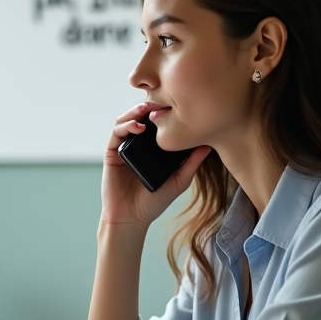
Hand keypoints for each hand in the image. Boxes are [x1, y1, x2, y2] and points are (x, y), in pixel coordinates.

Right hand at [101, 102, 211, 228]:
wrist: (132, 218)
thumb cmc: (154, 201)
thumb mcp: (179, 180)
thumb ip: (191, 163)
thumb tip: (208, 145)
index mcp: (152, 148)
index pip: (157, 124)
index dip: (164, 113)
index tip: (177, 106)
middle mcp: (138, 144)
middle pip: (141, 117)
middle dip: (150, 106)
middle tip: (161, 101)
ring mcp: (124, 147)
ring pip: (127, 120)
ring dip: (136, 112)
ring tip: (148, 110)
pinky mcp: (112, 152)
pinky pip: (116, 132)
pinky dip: (126, 125)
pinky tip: (138, 127)